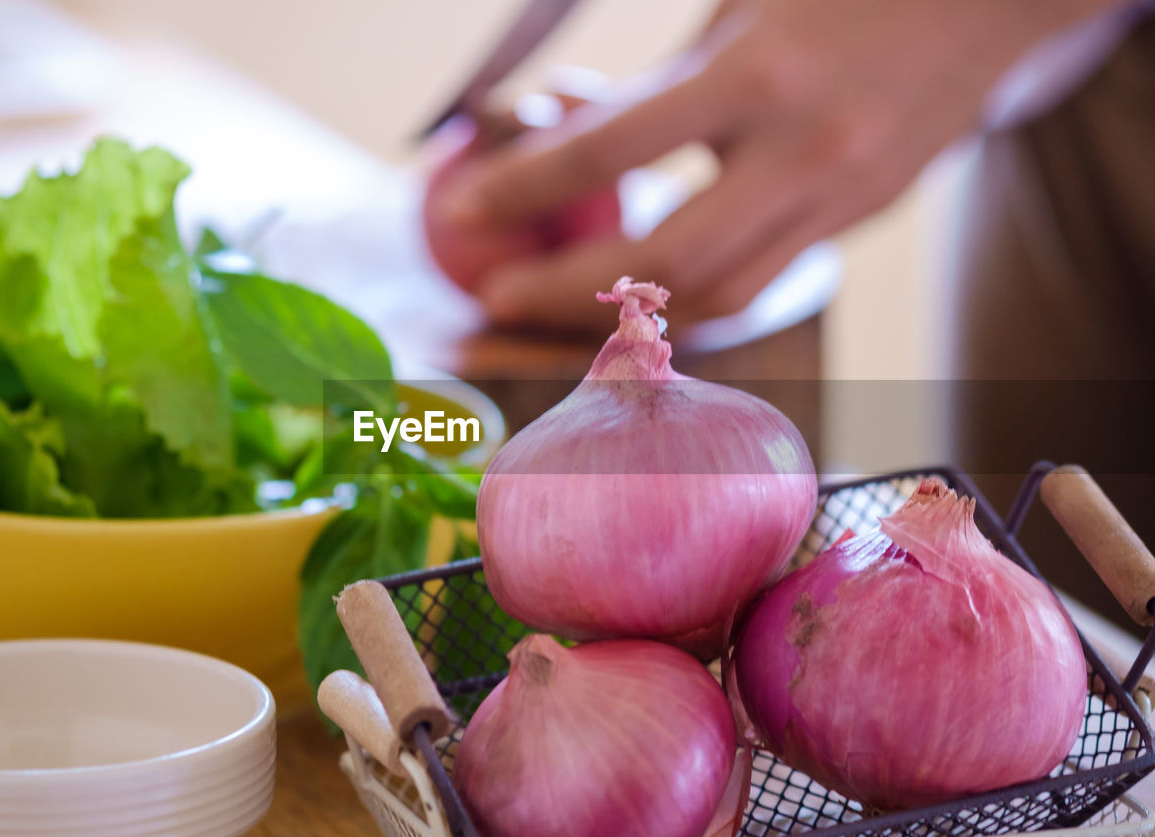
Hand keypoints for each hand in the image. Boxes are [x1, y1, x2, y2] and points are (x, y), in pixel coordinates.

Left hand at [440, 0, 1116, 330]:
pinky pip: (763, 279)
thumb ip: (651, 76)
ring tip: (559, 308)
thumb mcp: (738, 5)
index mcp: (760, 72)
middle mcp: (804, 150)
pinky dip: (694, 296)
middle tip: (496, 293)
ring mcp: (842, 197)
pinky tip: (643, 293)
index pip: (619, 143)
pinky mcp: (862, 221)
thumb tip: (552, 115)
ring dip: (629, 311)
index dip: (533, 182)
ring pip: (721, 293)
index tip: (469, 205)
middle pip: (667, 258)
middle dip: (567, 289)